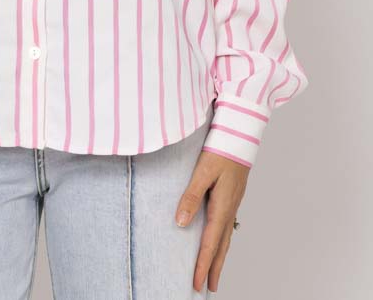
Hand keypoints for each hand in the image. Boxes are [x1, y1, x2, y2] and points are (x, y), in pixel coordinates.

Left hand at [174, 150, 249, 293]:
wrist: (239, 136)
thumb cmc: (220, 151)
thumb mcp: (203, 172)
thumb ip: (190, 197)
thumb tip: (180, 223)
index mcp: (221, 207)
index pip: (210, 243)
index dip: (203, 265)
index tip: (197, 283)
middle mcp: (229, 209)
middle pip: (221, 246)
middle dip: (214, 268)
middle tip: (209, 288)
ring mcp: (233, 204)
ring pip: (226, 237)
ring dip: (219, 257)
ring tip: (214, 272)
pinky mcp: (232, 198)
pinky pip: (227, 226)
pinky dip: (222, 240)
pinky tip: (218, 241)